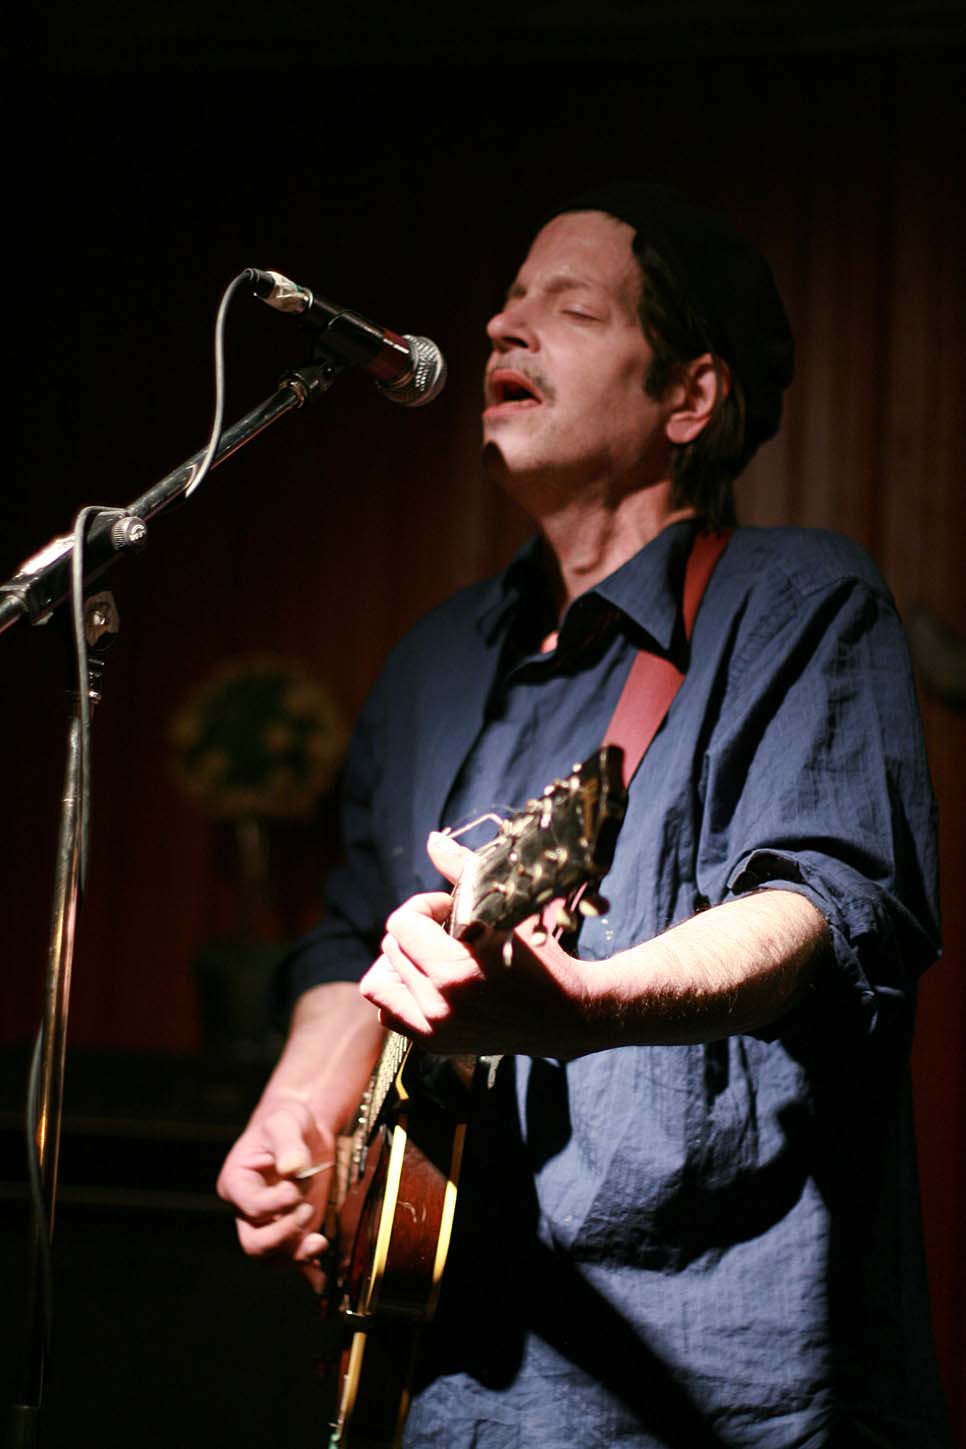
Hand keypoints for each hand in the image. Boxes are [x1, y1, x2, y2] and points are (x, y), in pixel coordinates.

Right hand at [217, 1096, 334, 1293]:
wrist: (302, 1132)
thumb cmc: (286, 1122)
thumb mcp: (286, 1121)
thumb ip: (288, 1142)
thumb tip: (292, 1168)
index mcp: (237, 1182)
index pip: (250, 1206)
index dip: (273, 1203)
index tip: (295, 1188)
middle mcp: (248, 1210)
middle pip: (254, 1243)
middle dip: (281, 1235)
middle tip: (305, 1211)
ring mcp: (270, 1224)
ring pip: (273, 1257)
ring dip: (295, 1255)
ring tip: (318, 1241)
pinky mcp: (293, 1231)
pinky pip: (294, 1259)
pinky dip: (307, 1270)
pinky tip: (322, 1277)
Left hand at [359, 831, 592, 1057]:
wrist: (568, 1016)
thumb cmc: (542, 959)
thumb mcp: (508, 910)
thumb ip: (465, 872)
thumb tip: (433, 840)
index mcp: (454, 971)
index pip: (402, 924)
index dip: (424, 906)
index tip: (450, 910)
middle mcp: (438, 1005)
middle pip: (391, 948)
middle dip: (416, 930)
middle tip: (448, 930)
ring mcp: (434, 1030)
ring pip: (379, 983)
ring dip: (399, 962)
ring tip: (429, 956)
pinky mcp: (436, 1044)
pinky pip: (389, 1013)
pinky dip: (400, 993)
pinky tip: (427, 982)